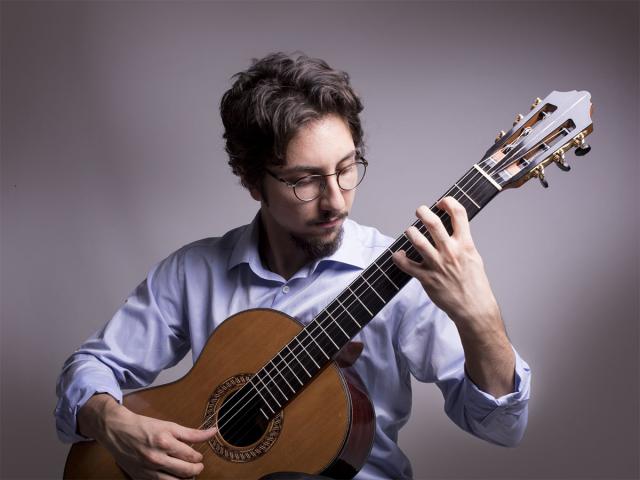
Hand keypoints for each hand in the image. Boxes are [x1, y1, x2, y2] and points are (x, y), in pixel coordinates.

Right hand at [78, 394, 215, 478]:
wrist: (118, 431)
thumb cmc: (144, 426)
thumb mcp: (169, 426)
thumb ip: (191, 433)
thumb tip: (212, 432)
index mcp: (165, 441)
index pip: (191, 456)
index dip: (198, 458)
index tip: (199, 456)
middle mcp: (156, 457)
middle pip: (186, 471)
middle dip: (196, 469)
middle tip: (197, 466)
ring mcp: (148, 470)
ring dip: (185, 479)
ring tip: (187, 473)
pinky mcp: (140, 477)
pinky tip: (173, 477)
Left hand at [392, 197, 514, 395]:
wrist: (474, 308)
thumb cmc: (474, 283)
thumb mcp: (474, 257)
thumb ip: (462, 242)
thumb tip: (452, 229)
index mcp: (465, 244)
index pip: (459, 214)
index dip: (448, 202)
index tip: (441, 203)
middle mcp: (451, 252)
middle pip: (433, 223)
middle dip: (423, 211)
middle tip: (419, 211)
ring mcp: (438, 265)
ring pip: (417, 240)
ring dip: (410, 232)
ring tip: (410, 231)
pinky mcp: (427, 279)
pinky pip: (406, 265)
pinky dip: (399, 258)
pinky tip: (398, 255)